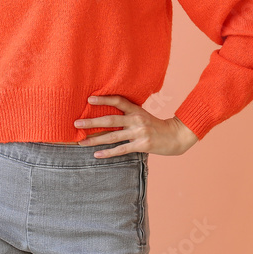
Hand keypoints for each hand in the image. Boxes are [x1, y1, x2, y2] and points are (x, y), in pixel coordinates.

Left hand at [74, 95, 198, 157]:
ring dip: (95, 139)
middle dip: (91, 122)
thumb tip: (108, 115)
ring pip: (112, 136)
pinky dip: (108, 153)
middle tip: (76, 123)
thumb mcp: (143, 115)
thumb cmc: (156, 125)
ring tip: (81, 142)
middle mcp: (136, 120)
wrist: (176, 136)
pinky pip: (121, 149)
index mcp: (136, 110)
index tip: (89, 99)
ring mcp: (139, 133)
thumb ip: (129, 113)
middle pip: (110, 120)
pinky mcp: (141, 145)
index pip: (118, 101)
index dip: (104, 99)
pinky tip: (96, 154)